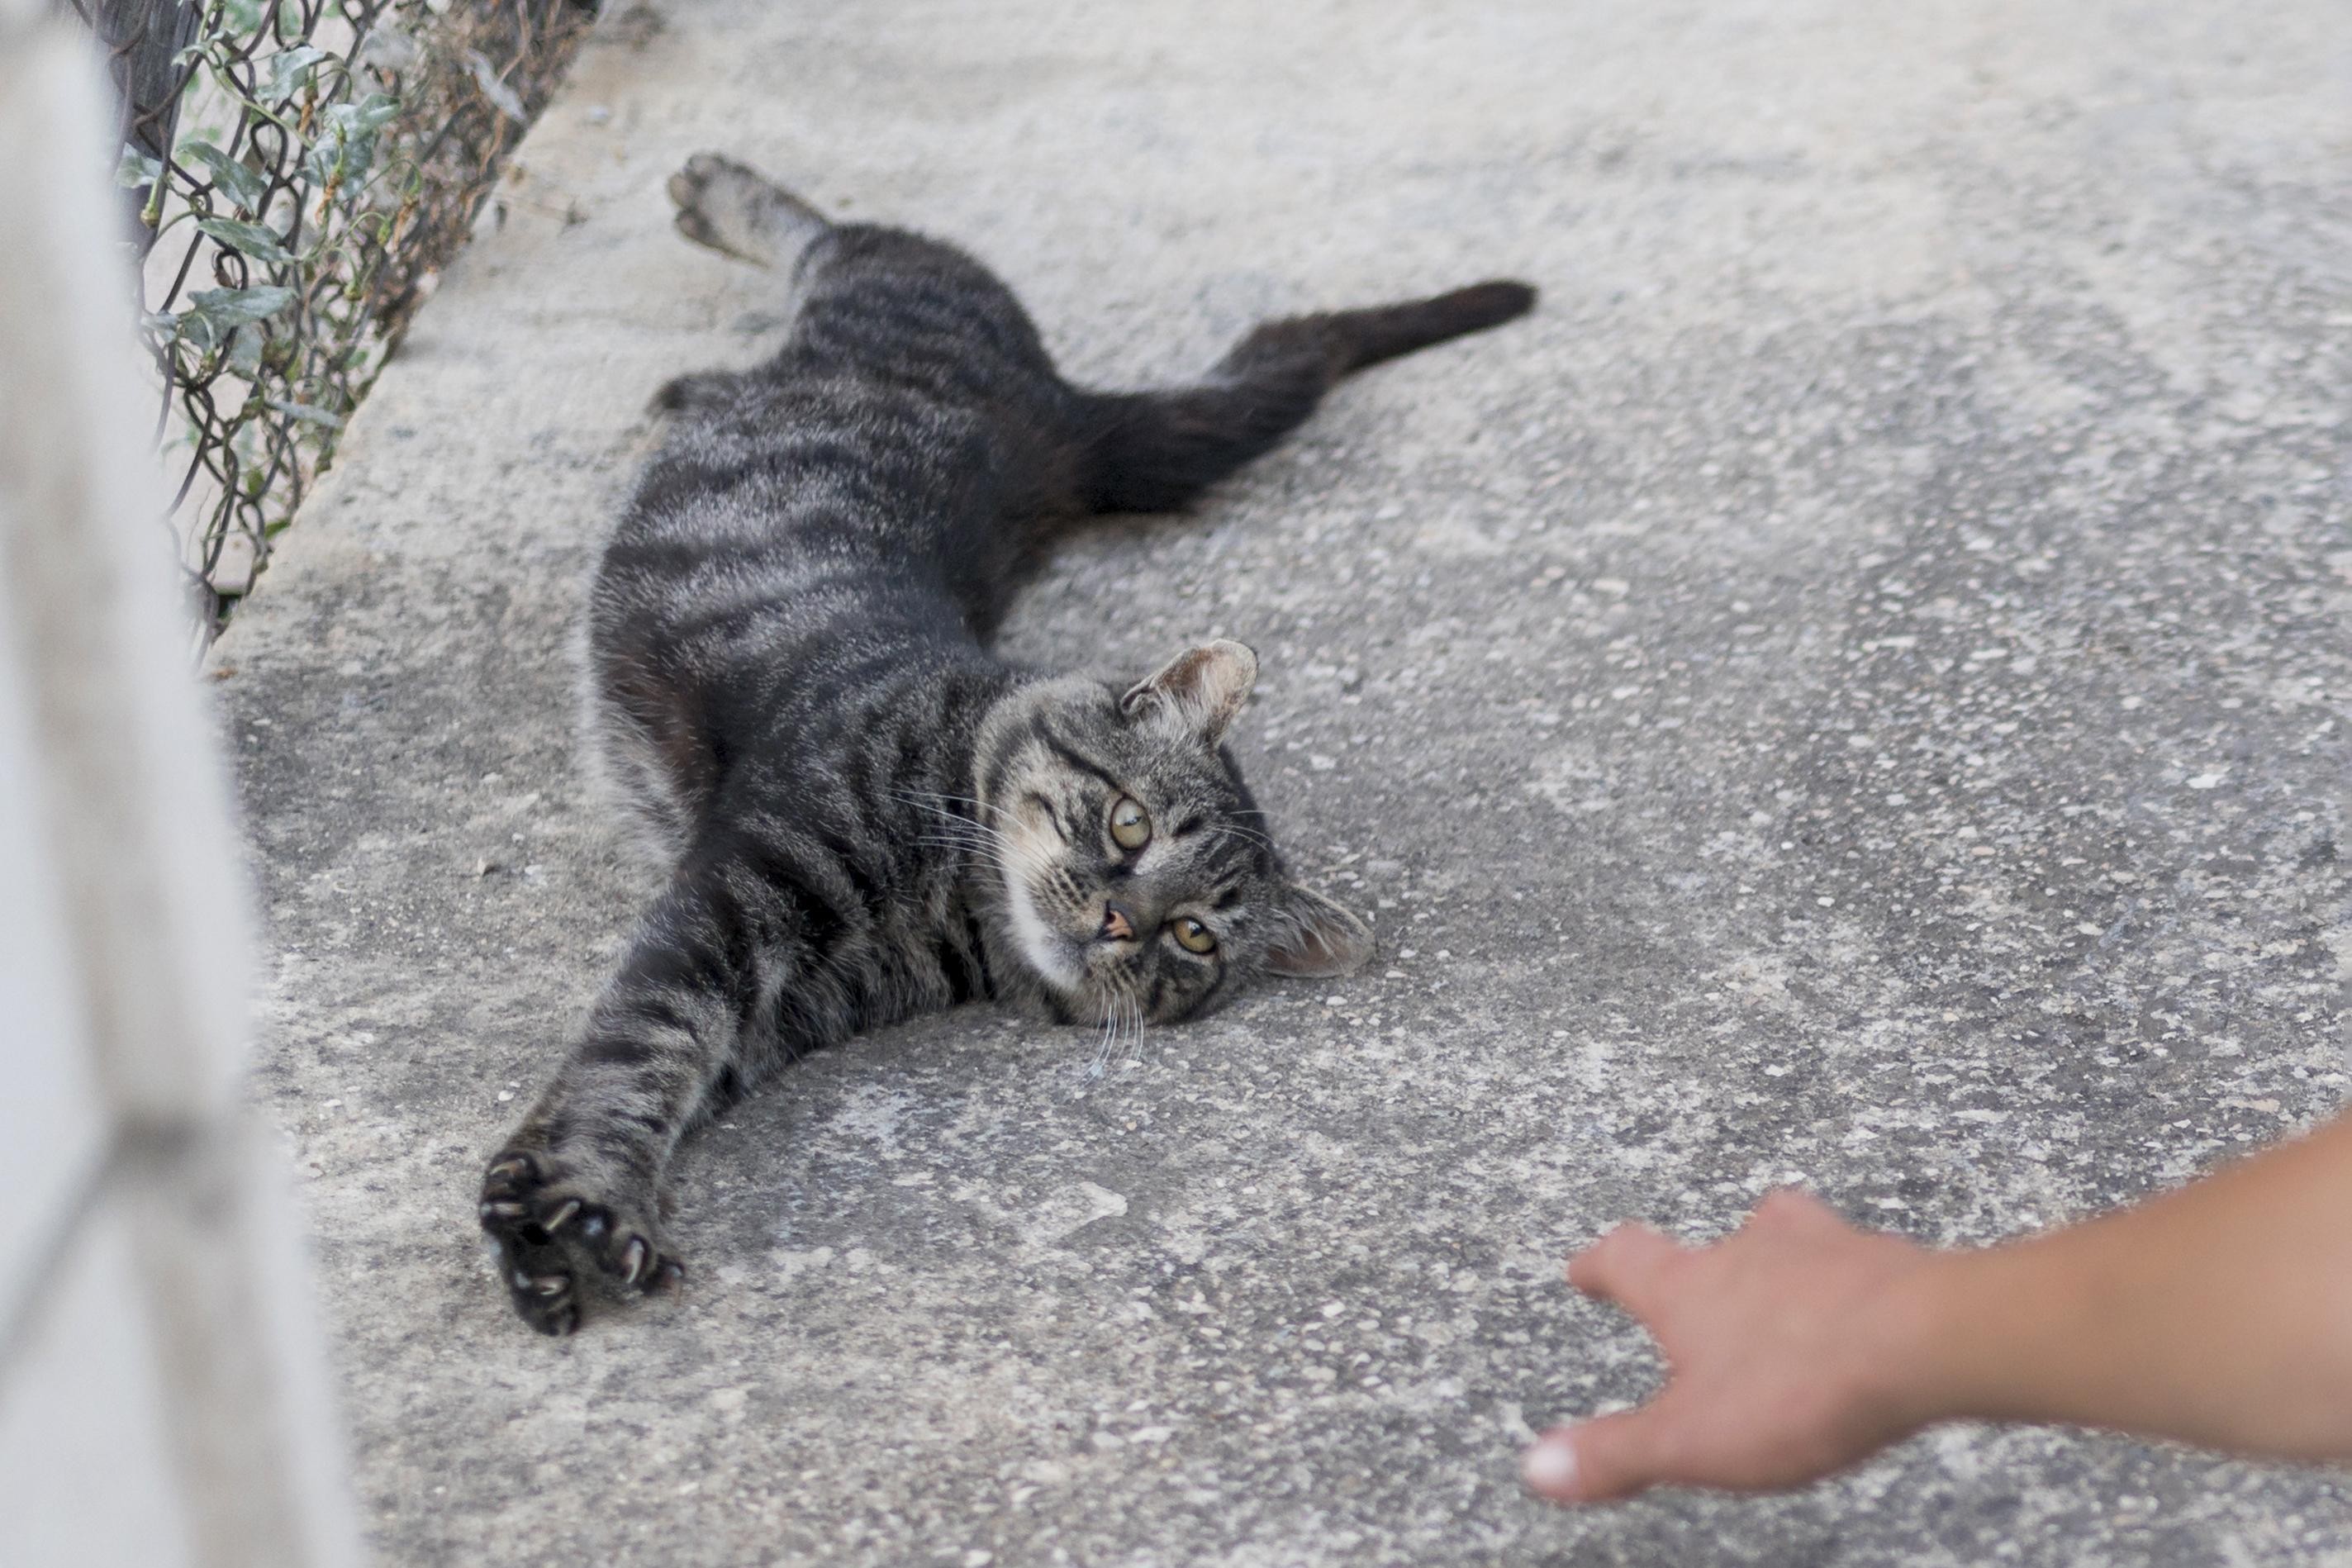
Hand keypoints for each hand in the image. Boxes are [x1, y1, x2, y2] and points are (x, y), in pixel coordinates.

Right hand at [1523, 1188, 1944, 1502]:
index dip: (1601, 1264)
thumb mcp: (1692, 1441)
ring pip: (1791, 1232)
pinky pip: (1863, 1260)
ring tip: (1790, 1281)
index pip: (1627, 1259)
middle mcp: (1752, 1252)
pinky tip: (1868, 1311)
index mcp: (1691, 1289)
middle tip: (1701, 1281)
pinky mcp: (1891, 1265)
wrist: (1927, 1342)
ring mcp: (1825, 1250)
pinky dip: (1855, 1281)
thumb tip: (1536, 1468)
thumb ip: (1614, 1453)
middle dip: (1705, 1263)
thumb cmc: (1802, 1386)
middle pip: (1715, 1240)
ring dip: (1783, 1254)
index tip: (1586, 1267)